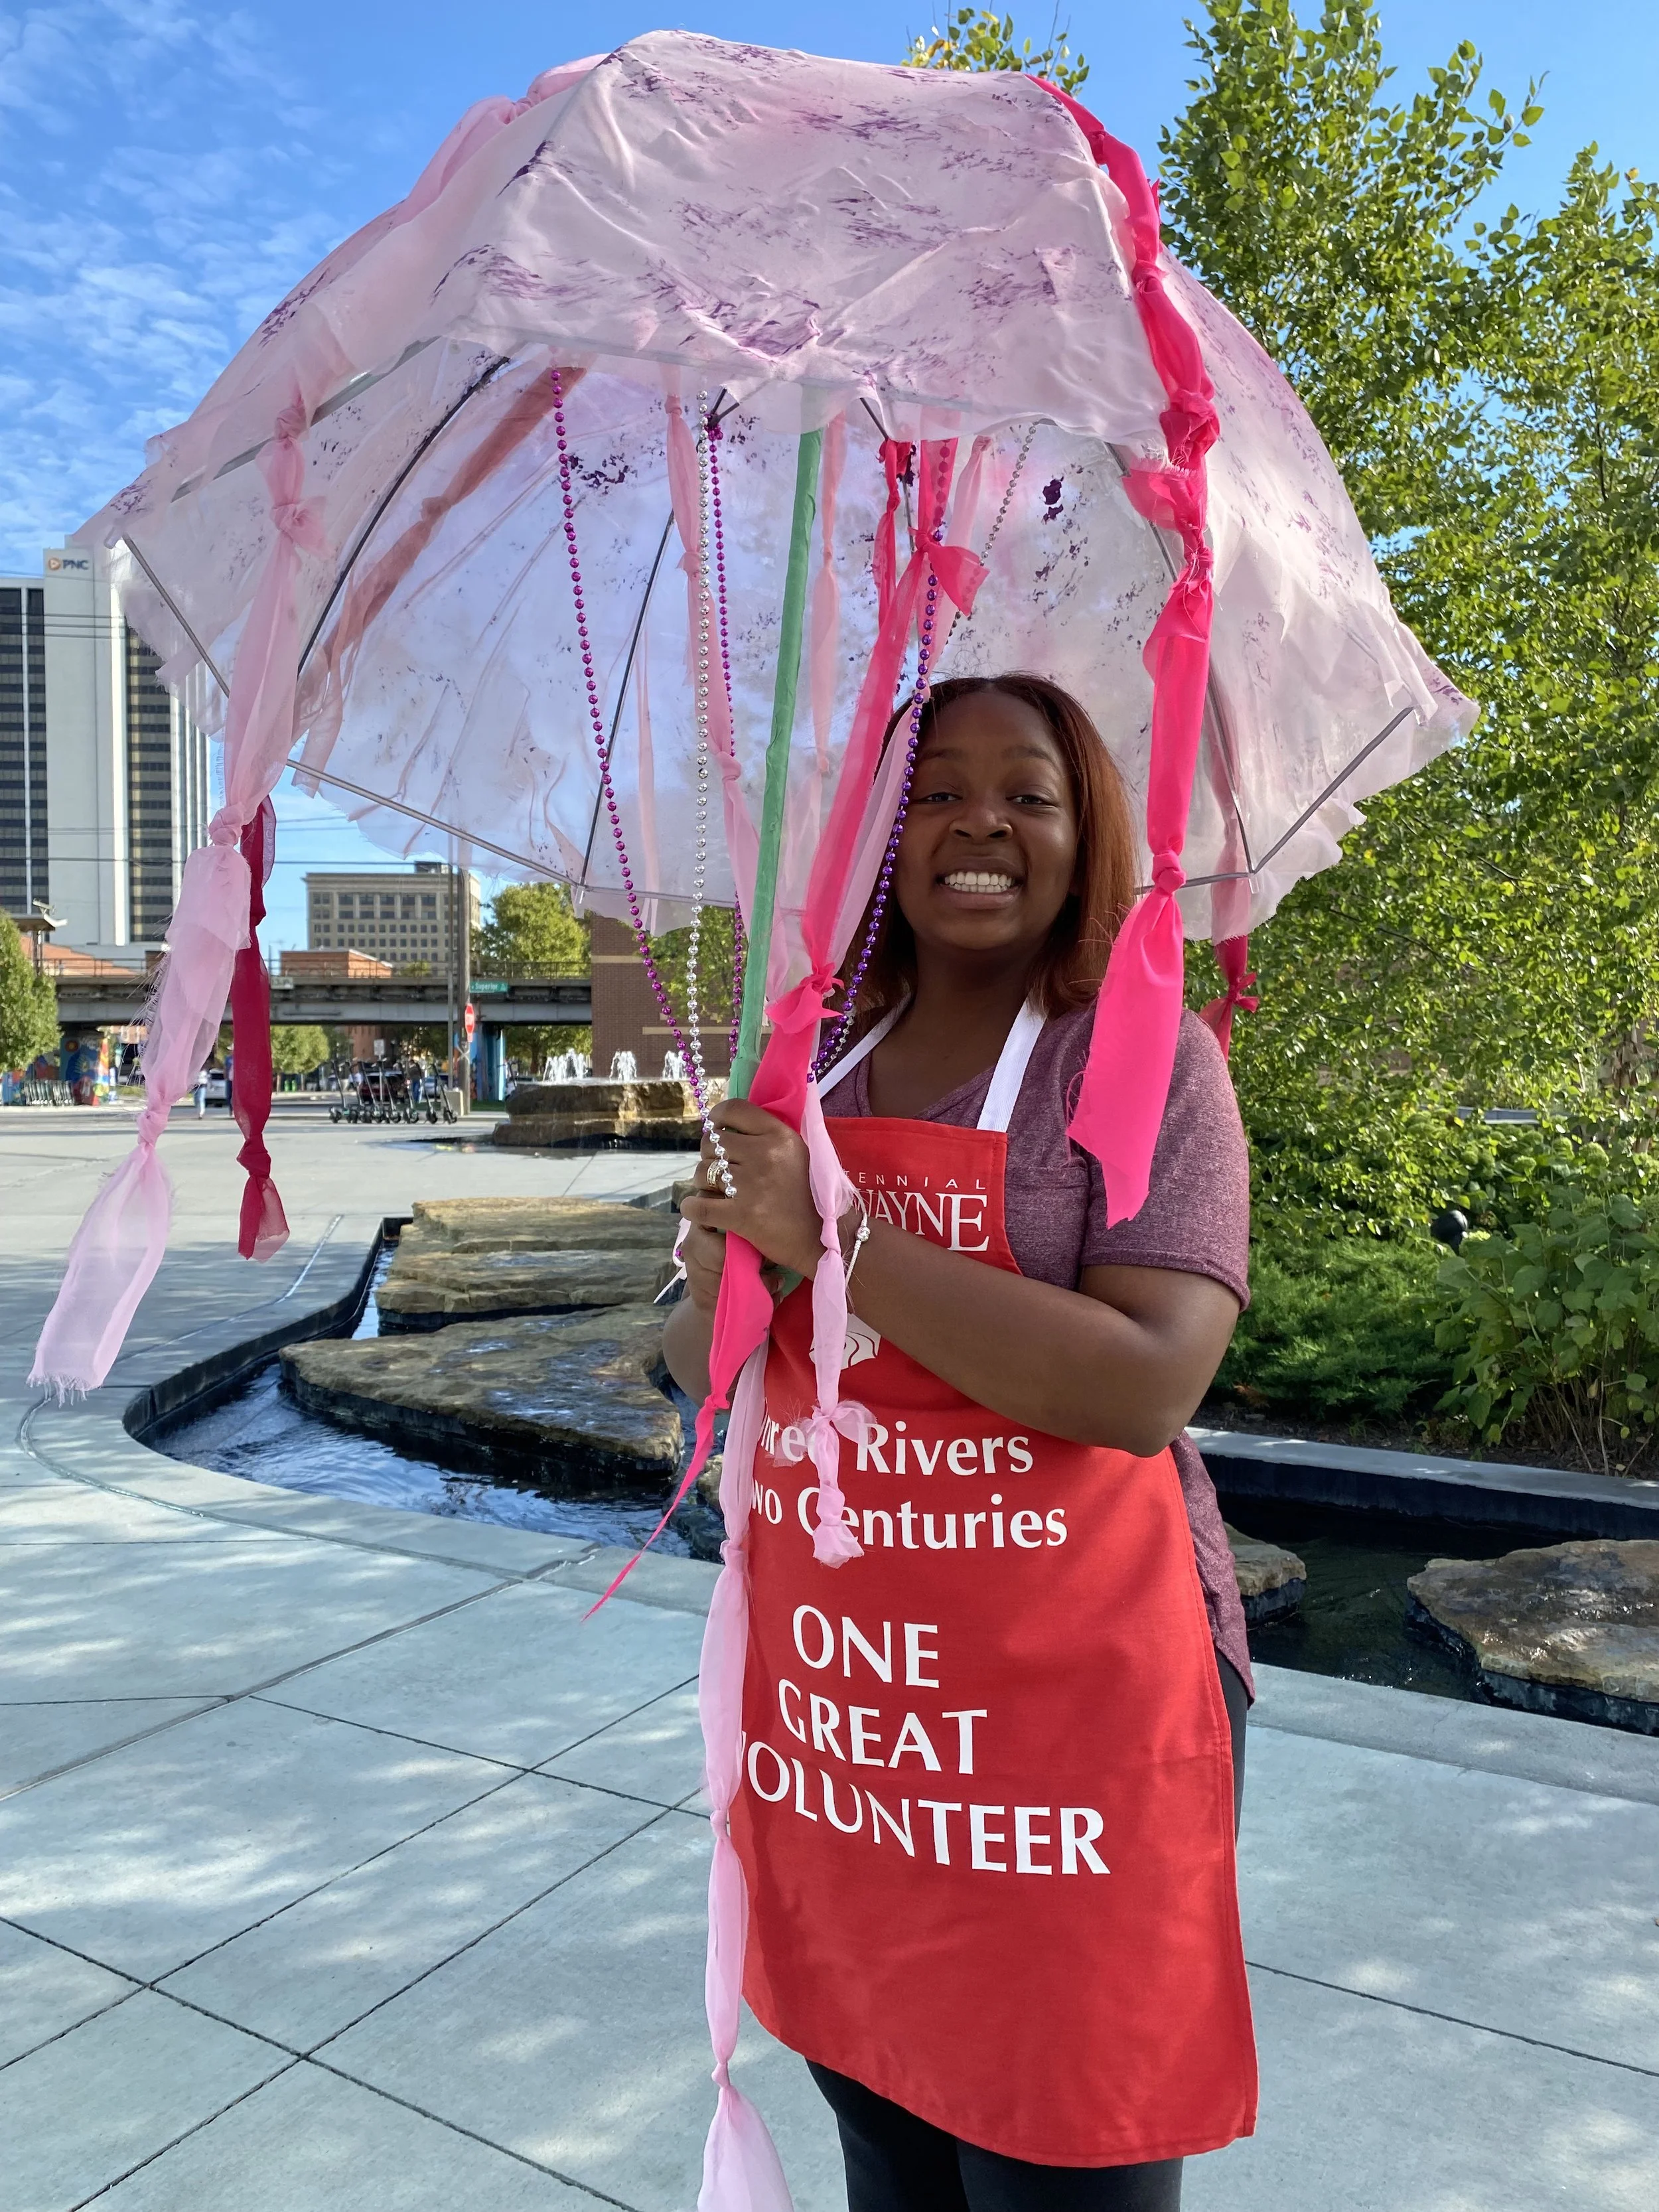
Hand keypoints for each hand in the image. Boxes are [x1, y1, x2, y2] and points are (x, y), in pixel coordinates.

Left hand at [680, 1099, 825, 1279]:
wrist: (826, 1239)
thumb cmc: (815, 1196)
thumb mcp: (800, 1154)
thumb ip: (771, 1137)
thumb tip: (733, 1125)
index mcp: (780, 1136)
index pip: (734, 1110)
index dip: (717, 1117)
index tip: (716, 1127)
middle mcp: (765, 1154)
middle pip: (712, 1142)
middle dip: (710, 1155)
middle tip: (720, 1169)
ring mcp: (752, 1185)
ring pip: (702, 1172)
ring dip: (703, 1182)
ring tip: (716, 1191)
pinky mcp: (741, 1215)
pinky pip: (697, 1206)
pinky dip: (693, 1208)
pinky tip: (698, 1210)